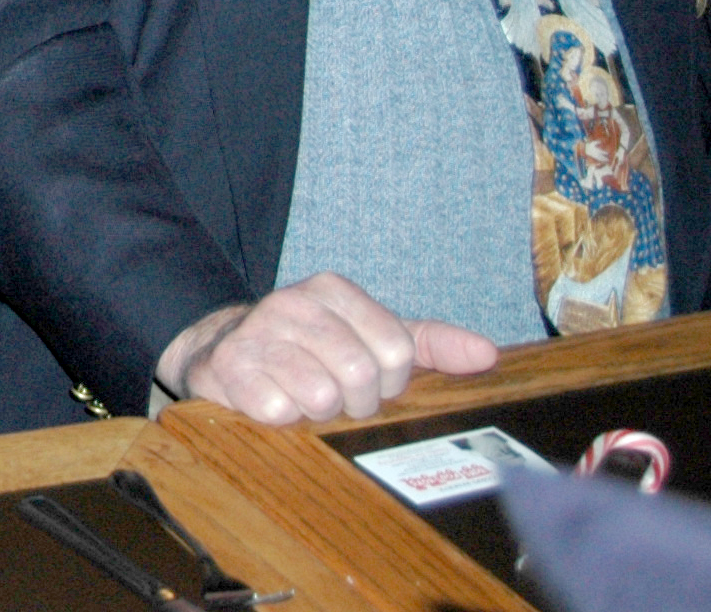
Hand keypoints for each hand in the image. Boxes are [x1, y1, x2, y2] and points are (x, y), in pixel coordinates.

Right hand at [155, 273, 500, 424]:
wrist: (223, 350)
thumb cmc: (311, 350)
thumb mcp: (371, 339)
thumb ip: (431, 345)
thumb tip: (488, 355)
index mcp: (333, 291)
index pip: (395, 351)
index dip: (388, 383)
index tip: (368, 382)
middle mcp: (292, 302)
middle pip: (360, 375)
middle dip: (353, 403)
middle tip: (335, 399)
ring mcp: (256, 331)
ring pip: (320, 396)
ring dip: (316, 414)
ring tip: (301, 400)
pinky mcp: (227, 365)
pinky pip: (277, 411)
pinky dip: (280, 420)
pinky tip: (270, 403)